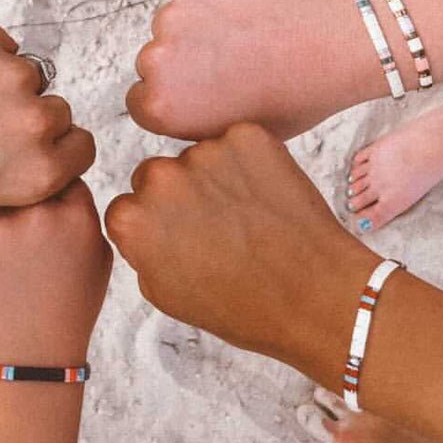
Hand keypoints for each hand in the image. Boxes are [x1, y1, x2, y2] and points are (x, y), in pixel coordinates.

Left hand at [0, 22, 95, 212]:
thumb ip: (21, 166)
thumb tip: (41, 137)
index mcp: (39, 174)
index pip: (81, 146)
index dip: (56, 144)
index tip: (28, 143)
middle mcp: (35, 125)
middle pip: (56, 108)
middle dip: (26, 112)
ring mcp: (11, 77)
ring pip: (28, 71)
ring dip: (1, 80)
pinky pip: (0, 43)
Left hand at [0, 182, 112, 364]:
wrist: (32, 354)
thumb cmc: (72, 305)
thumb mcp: (100, 257)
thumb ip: (84, 213)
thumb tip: (65, 180)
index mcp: (76, 214)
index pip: (66, 176)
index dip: (62, 195)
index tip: (59, 217)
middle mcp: (38, 215)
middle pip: (29, 184)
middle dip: (32, 204)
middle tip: (34, 242)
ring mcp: (0, 229)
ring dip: (5, 222)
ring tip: (16, 263)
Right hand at [106, 125, 373, 372]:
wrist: (314, 295)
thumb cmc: (243, 307)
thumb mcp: (166, 294)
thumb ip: (140, 250)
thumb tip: (142, 223)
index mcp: (132, 219)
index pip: (129, 207)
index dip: (156, 227)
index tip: (181, 241)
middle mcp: (161, 178)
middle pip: (158, 176)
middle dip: (180, 196)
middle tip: (217, 228)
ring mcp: (205, 152)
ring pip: (200, 157)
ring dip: (216, 178)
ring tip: (249, 218)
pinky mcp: (246, 136)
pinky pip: (237, 143)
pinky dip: (250, 163)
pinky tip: (266, 199)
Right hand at [128, 0, 358, 140]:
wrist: (336, 42)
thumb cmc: (298, 95)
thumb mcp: (240, 132)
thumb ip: (195, 121)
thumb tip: (178, 104)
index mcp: (163, 107)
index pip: (141, 99)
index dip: (175, 95)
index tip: (203, 90)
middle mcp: (157, 60)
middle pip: (153, 58)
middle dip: (183, 59)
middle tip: (231, 61)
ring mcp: (174, 14)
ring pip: (173, 21)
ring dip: (198, 25)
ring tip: (247, 35)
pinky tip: (251, 8)